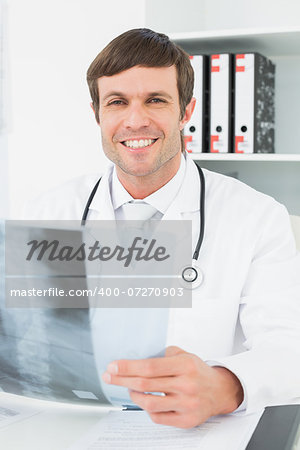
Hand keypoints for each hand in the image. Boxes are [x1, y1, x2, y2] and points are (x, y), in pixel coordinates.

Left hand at [102, 346, 243, 427]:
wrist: (220, 391)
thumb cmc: (197, 370)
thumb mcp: (184, 354)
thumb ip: (163, 355)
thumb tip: (136, 359)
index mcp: (185, 366)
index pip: (150, 367)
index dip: (128, 367)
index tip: (113, 366)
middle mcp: (186, 385)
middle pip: (145, 384)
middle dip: (122, 380)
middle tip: (109, 376)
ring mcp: (186, 405)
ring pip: (149, 403)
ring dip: (133, 395)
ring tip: (128, 388)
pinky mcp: (186, 421)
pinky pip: (157, 417)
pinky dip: (146, 408)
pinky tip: (144, 399)